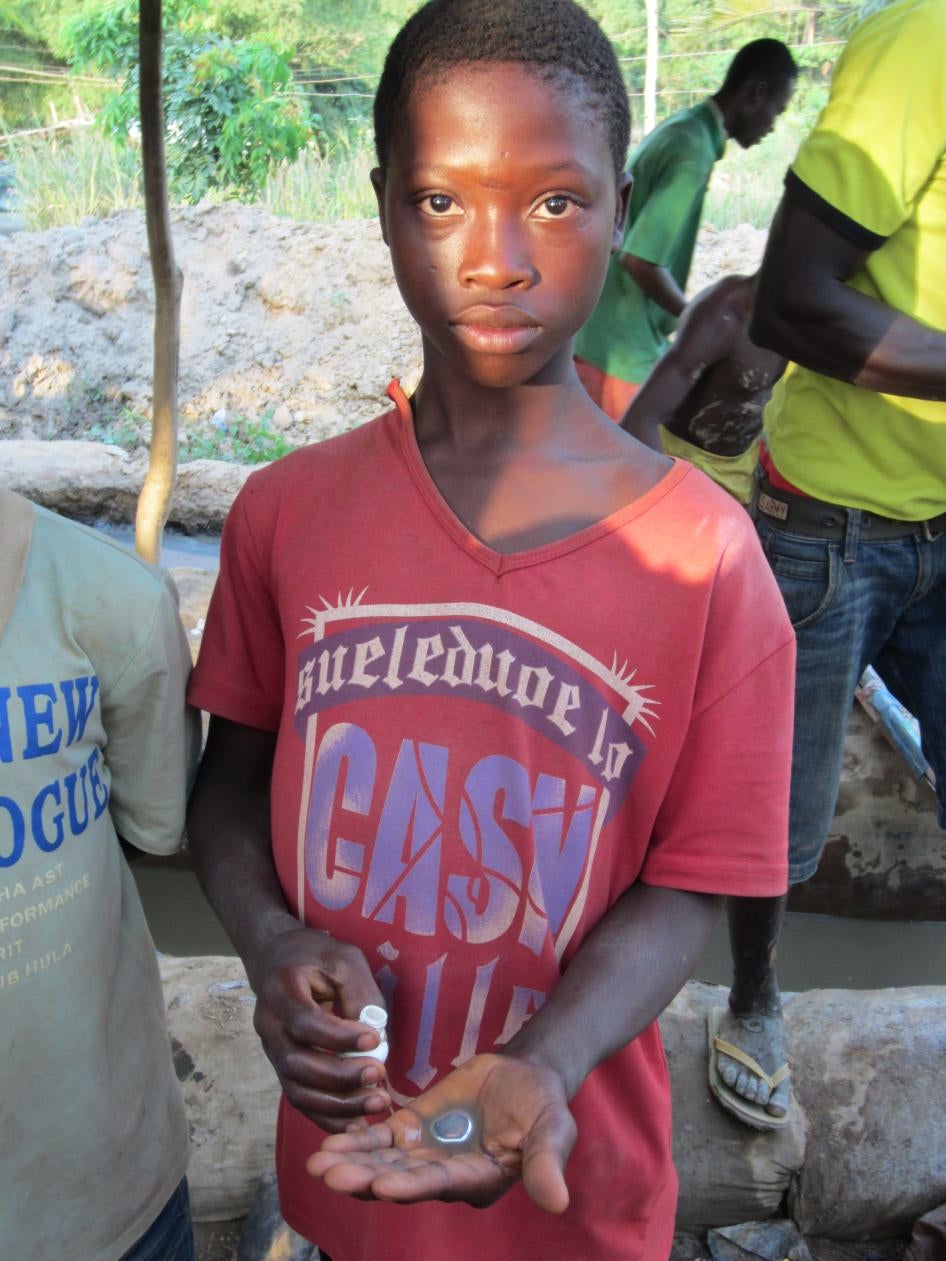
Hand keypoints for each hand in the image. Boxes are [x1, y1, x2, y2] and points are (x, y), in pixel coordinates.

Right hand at [250, 926, 390, 1131]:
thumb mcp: (344, 959)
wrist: (278, 960)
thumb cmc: (316, 957)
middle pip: (297, 1063)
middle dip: (340, 1076)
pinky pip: (300, 1099)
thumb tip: (375, 1038)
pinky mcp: (282, 1068)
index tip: (373, 1041)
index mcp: (281, 991)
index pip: (305, 1022)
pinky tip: (355, 1123)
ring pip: (297, 1090)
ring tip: (375, 1104)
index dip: (339, 1037)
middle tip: (379, 1075)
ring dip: (337, 1104)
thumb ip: (360, 993)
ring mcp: (271, 1051)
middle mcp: (268, 1025)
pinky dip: (326, 1116)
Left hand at [306, 1053, 575, 1212]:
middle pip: (399, 1178)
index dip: (409, 1185)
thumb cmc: (544, 1106)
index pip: (438, 1186)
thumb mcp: (553, 1131)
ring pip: (382, 1160)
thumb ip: (546, 1163)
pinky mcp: (413, 1126)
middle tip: (329, 1175)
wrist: (526, 1075)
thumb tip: (558, 1202)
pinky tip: (330, 1140)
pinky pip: (381, 1136)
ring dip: (351, 1161)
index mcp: (476, 1181)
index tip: (380, 1185)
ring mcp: (425, 1151)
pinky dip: (357, 1137)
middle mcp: (444, 1175)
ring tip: (317, 1163)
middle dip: (363, 1178)